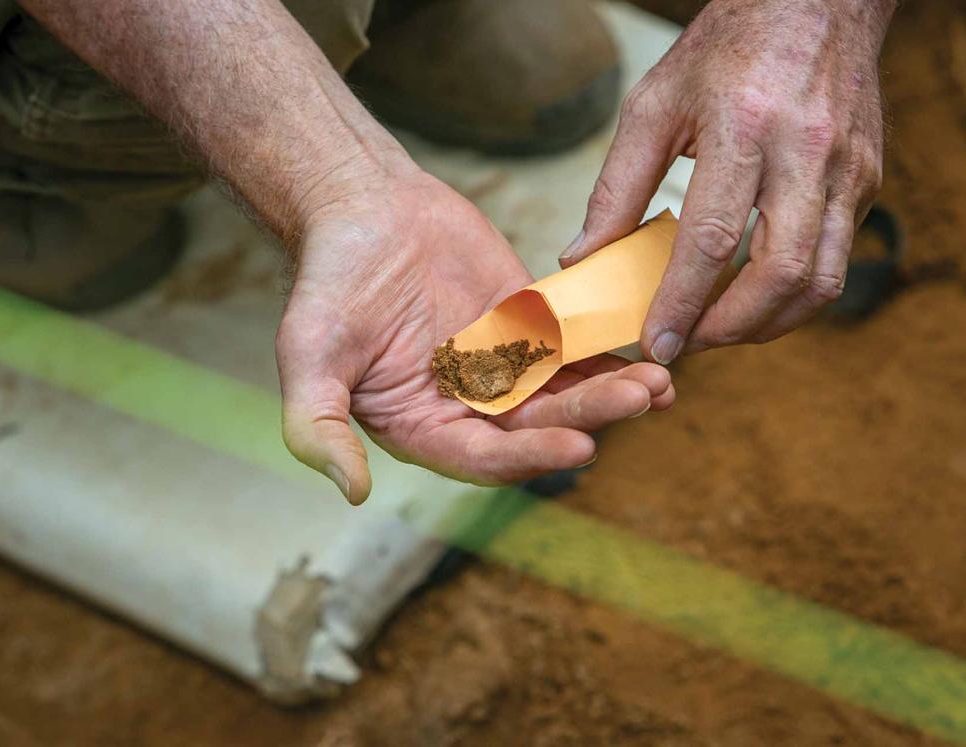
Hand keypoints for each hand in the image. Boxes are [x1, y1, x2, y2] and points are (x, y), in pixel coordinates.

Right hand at [277, 172, 674, 503]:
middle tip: (637, 401)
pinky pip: (573, 347)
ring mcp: (501, 368)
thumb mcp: (307, 355)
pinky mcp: (528, 327)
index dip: (529, 456)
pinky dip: (609, 355)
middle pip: (536, 426)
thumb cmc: (329, 282)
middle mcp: (466, 408)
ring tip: (657, 386)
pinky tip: (649, 356)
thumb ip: (317, 427)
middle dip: (587, 417)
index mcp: (421, 428)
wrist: (362, 207)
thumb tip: (352, 492)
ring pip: (563, 391)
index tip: (578, 446)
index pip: (482, 458)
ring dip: (610, 393)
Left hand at [560, 0, 893, 361]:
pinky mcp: (867, 182)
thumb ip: (617, 187)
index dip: (682, 303)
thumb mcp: (654, 105)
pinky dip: (793, 294)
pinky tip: (753, 295)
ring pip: (821, 280)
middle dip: (730, 328)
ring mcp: (847, 170)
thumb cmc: (726, 50)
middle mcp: (806, 152)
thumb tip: (583, 258)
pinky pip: (835, 258)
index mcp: (744, 127)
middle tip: (687, 344)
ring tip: (718, 330)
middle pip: (781, 274)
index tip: (655, 343)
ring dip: (768, 323)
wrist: (816, 1)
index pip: (713, 240)